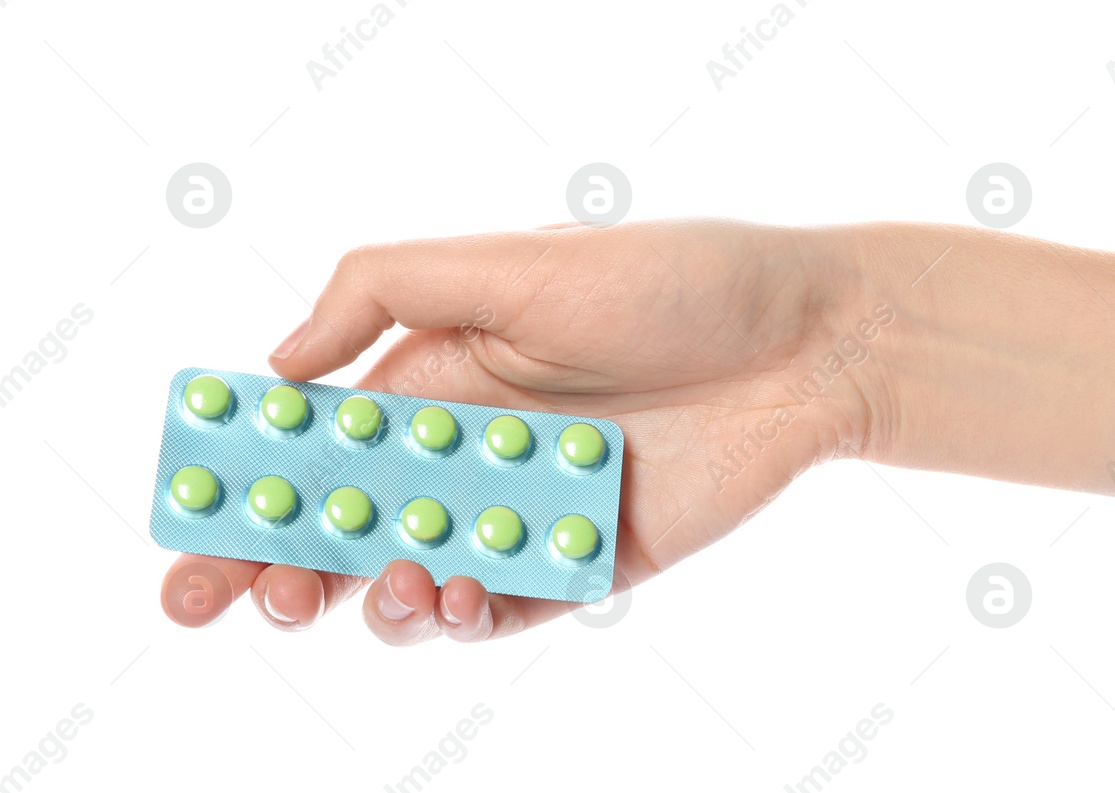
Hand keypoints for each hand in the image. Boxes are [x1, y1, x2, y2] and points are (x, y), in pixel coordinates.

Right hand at [159, 219, 887, 642]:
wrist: (809, 340)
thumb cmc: (669, 279)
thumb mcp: (512, 260)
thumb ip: (381, 295)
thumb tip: (276, 368)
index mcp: (435, 377)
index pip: (313, 445)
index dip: (243, 490)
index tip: (186, 532)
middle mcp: (470, 452)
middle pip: (346, 531)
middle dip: (273, 569)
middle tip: (227, 599)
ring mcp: (525, 513)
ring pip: (417, 582)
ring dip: (378, 598)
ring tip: (390, 583)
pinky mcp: (588, 561)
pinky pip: (511, 607)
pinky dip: (472, 614)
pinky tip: (462, 592)